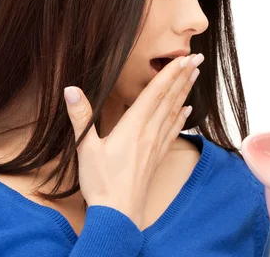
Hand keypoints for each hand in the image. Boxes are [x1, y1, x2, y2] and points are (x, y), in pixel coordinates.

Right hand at [63, 53, 202, 227]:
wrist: (120, 213)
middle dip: (183, 76)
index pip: (155, 92)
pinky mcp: (158, 156)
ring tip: (195, 76)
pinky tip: (188, 111)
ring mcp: (156, 144)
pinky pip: (173, 131)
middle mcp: (150, 131)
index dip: (170, 73)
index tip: (184, 57)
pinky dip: (181, 118)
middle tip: (198, 59)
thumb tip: (71, 89)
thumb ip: (81, 117)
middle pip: (170, 98)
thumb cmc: (101, 182)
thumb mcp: (86, 148)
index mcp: (134, 125)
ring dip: (185, 92)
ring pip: (175, 111)